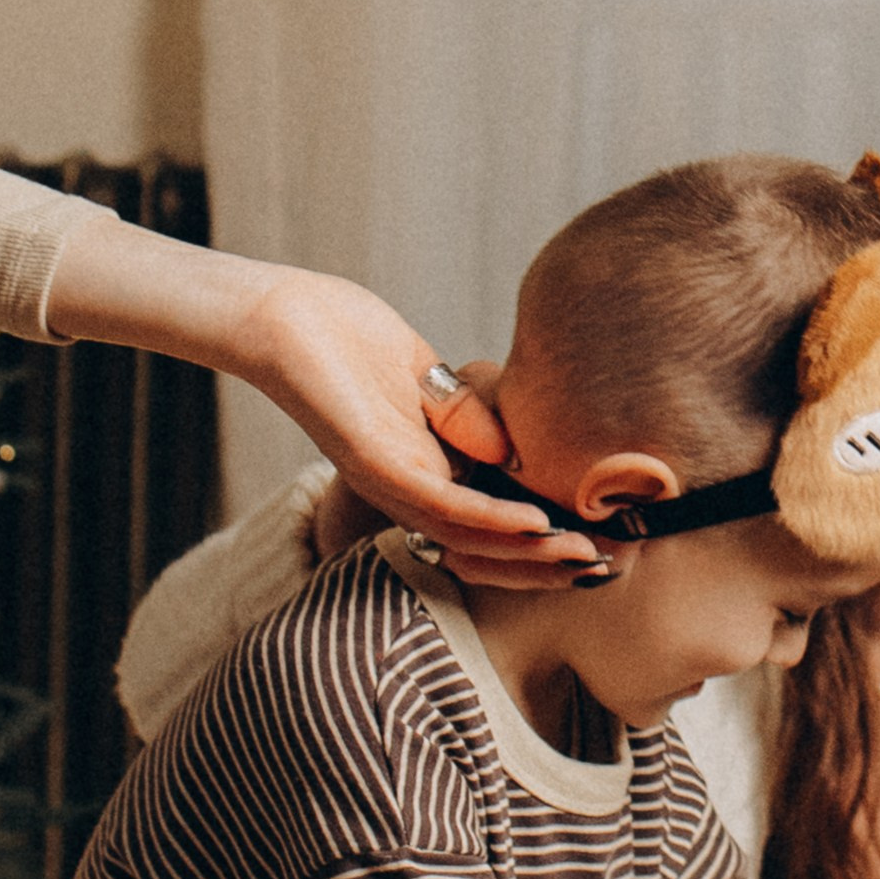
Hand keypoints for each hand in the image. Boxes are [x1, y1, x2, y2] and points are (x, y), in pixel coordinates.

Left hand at [225, 275, 601, 588]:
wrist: (279, 312)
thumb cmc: (343, 333)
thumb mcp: (426, 375)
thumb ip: (466, 414)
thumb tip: (512, 451)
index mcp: (419, 469)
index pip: (486, 523)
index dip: (539, 541)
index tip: (594, 540)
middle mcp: (403, 487)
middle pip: (480, 547)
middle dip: (542, 562)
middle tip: (600, 566)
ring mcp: (386, 479)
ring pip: (465, 538)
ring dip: (527, 552)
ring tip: (578, 555)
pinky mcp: (371, 461)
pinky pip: (439, 504)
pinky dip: (489, 518)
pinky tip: (532, 523)